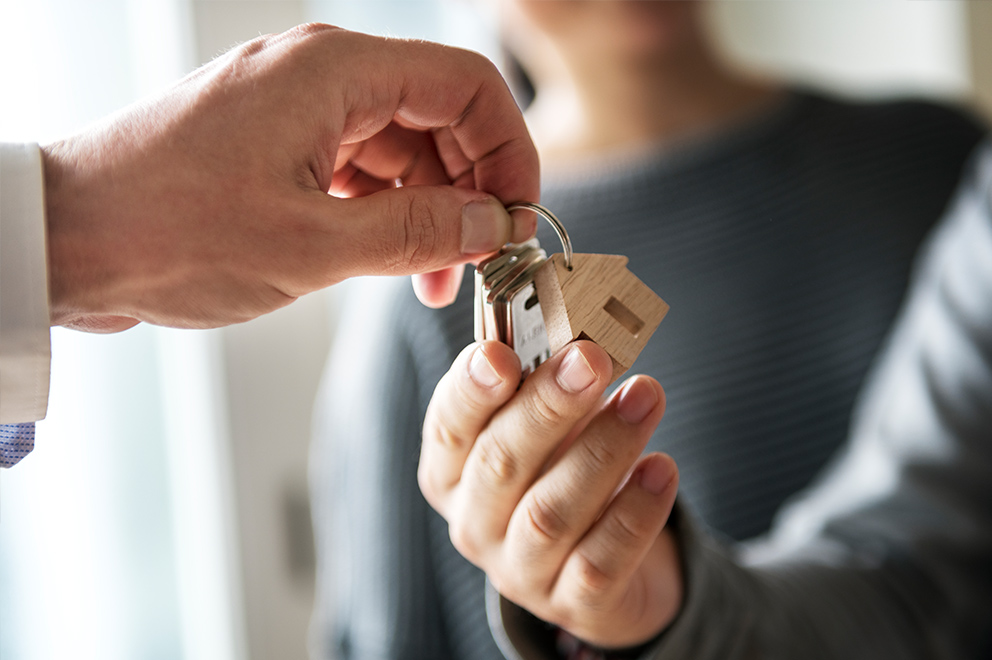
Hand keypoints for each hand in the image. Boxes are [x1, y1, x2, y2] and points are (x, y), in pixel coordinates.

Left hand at [41, 24, 538, 332]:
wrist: (67, 242)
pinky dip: (385, 215)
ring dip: (428, 214)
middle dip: (469, 192)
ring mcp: (297, 110)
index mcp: (334, 73)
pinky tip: (393, 265)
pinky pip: (358, 171)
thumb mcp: (312, 245)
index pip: (466, 87)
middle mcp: (321, 77)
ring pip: (400, 151)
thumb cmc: (167, 231)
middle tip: (483, 262)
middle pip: (438, 118)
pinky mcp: (278, 145)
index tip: (519, 219)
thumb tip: (491, 226)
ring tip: (435, 282)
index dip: (508, 153)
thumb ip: (416, 234)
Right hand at [419, 340, 683, 648]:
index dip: (470, 390)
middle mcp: (475, 523)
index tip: (500, 353)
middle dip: (547, 407)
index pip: (448, 427)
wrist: (598, 566)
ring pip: (552, 513)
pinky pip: (601, 561)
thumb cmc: (560, 475)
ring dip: (602, 449)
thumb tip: (582, 338)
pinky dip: (634, 512)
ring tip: (645, 396)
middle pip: (500, 465)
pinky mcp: (572, 603)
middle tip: (591, 359)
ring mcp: (519, 570)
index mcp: (452, 471)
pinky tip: (662, 468)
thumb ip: (546, 386)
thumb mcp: (541, 429)